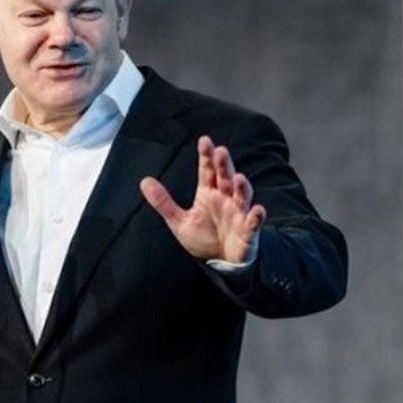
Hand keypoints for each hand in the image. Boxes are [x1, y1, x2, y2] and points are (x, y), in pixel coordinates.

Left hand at [140, 135, 265, 263]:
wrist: (221, 262)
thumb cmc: (203, 237)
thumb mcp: (179, 221)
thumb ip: (163, 202)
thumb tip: (144, 181)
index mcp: (208, 193)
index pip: (207, 171)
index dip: (206, 156)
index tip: (204, 141)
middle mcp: (225, 198)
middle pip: (225, 177)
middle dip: (224, 165)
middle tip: (221, 151)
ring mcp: (238, 213)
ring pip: (242, 196)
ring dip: (242, 187)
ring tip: (239, 178)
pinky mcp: (247, 230)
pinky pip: (253, 222)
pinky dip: (256, 216)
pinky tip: (258, 210)